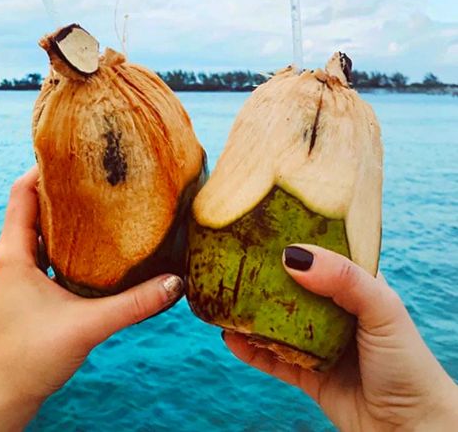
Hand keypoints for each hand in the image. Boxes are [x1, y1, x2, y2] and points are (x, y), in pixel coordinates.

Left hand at [0, 167, 182, 431]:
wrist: (1, 397)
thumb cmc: (29, 359)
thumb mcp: (87, 326)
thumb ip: (134, 304)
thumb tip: (177, 283)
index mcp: (14, 252)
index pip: (22, 192)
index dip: (44, 167)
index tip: (75, 151)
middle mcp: (13, 255)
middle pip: (34, 204)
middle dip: (63, 185)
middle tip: (99, 171)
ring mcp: (20, 272)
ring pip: (42, 228)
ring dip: (66, 213)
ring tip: (102, 198)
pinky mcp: (29, 288)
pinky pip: (49, 250)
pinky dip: (69, 239)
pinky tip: (97, 243)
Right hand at [223, 245, 457, 431]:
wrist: (412, 429)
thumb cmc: (407, 362)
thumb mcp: (382, 309)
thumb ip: (343, 279)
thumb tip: (293, 257)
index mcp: (355, 285)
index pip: (321, 253)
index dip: (294, 238)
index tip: (262, 223)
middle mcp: (333, 311)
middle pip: (291, 286)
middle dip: (263, 274)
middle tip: (231, 257)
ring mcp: (318, 344)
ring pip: (275, 322)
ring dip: (250, 313)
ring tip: (222, 297)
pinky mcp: (307, 375)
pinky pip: (271, 359)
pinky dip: (250, 349)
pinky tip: (230, 338)